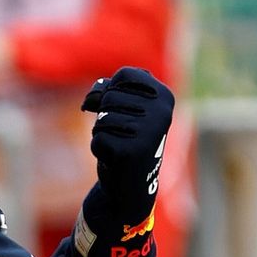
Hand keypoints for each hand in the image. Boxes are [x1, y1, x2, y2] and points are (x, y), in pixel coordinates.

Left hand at [80, 67, 173, 219]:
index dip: (112, 90)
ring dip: (102, 132)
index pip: (125, 74)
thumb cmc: (126, 137)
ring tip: (120, 144)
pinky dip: (99, 148)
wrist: (133, 183)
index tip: (125, 108)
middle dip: (106, 115)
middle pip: (109, 96)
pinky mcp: (131, 152)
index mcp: (165, 97)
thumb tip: (92, 99)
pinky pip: (98, 138)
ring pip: (102, 118)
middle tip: (123, 133)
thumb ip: (107, 90)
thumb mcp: (124, 107)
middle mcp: (162, 113)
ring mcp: (149, 132)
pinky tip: (115, 158)